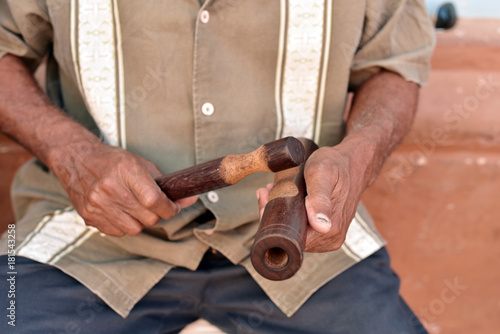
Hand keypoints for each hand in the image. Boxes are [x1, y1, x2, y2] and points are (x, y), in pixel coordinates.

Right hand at [51, 141, 196, 235]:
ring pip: (134, 229)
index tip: (173, 207)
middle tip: (154, 206)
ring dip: (140, 221)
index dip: (170, 209)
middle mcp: (111, 189)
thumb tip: (190, 199)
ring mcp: (98, 204)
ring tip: (135, 208)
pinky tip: (121, 211)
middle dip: (157, 214)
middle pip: (148, 218)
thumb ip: (165, 184)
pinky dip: (124, 225)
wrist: (76, 159)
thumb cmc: (112, 160)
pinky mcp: (89, 216)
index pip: (155, 201)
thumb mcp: (141, 164)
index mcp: (127, 171)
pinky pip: (117, 232)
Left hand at [257, 137, 369, 251]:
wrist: (354, 163)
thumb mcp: (322, 174)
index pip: (291, 238)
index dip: (275, 220)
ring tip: (277, 190)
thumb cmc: (336, 165)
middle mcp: (331, 238)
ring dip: (283, 214)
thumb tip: (321, 226)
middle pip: (292, 237)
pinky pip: (303, 228)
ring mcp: (330, 236)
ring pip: (296, 232)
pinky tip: (288, 196)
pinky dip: (292, 214)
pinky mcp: (327, 231)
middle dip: (276, 215)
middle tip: (269, 190)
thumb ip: (319, 199)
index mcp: (330, 230)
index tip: (267, 197)